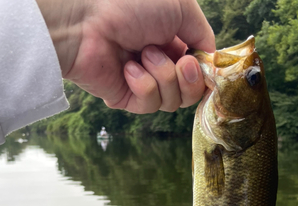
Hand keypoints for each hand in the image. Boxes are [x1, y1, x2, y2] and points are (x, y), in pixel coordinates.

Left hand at [36, 0, 214, 112]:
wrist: (88, 21)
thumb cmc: (130, 5)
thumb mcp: (180, 7)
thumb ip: (202, 33)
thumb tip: (210, 59)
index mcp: (174, 42)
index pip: (200, 71)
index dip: (205, 72)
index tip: (203, 64)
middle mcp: (161, 65)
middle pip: (191, 92)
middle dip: (190, 79)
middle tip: (180, 62)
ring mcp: (144, 84)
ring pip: (173, 101)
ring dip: (163, 76)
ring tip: (143, 54)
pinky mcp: (128, 99)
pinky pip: (150, 105)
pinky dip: (144, 85)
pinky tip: (128, 69)